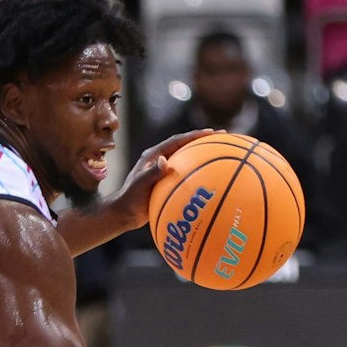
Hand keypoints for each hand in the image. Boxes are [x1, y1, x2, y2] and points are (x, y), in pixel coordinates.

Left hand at [103, 129, 221, 231]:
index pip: (177, 141)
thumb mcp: (139, 185)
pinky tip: (213, 182)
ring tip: (223, 155)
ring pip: (188, 160)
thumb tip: (164, 161)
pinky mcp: (167, 183)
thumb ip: (151, 173)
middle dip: (204, 140)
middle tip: (224, 138)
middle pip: (186, 146)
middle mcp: (160, 160)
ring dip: (204, 156)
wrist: (122, 214)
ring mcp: (164, 172)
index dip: (195, 135)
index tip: (212, 132)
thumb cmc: (129, 199)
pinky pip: (187, 176)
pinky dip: (199, 176)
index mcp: (153, 155)